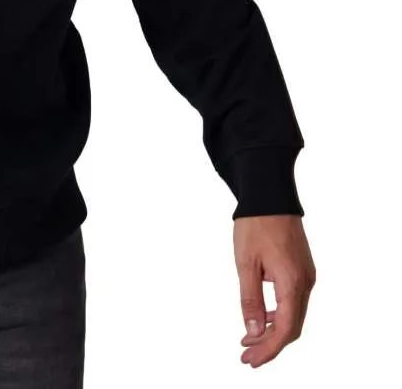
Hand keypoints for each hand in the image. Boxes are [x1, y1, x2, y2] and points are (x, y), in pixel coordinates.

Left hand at [234, 215, 316, 367]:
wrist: (271, 194)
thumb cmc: (256, 224)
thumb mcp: (246, 263)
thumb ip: (250, 299)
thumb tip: (253, 332)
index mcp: (292, 283)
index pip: (284, 330)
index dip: (268, 349)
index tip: (249, 360)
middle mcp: (305, 283)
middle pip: (292, 327)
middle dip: (270, 345)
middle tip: (247, 356)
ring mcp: (307, 275)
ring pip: (294, 315)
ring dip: (274, 330)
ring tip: (249, 339)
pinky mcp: (303, 269)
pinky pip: (295, 301)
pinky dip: (279, 314)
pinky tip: (263, 317)